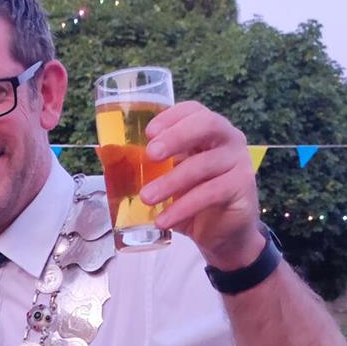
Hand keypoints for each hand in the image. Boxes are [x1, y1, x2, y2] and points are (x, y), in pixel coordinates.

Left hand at [138, 101, 265, 269]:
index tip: (148, 132)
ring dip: (171, 182)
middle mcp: (228, 139)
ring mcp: (238, 162)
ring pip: (203, 165)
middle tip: (150, 155)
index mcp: (208, 130)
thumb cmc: (191, 199)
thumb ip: (146, 164)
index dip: (171, 117)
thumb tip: (104, 151)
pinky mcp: (242, 187)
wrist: (221, 234)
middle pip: (206, 125)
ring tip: (146, 198)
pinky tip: (163, 220)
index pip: (193, 111)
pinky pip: (211, 193)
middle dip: (176, 137)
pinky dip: (183, 207)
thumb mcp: (167, 178)